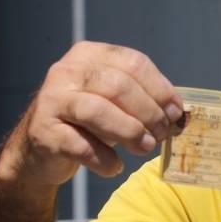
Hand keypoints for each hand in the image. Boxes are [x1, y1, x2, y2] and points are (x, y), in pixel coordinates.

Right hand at [0, 41, 182, 187]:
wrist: (40, 150)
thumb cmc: (88, 123)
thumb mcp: (116, 103)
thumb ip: (144, 100)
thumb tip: (180, 115)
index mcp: (89, 55)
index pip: (133, 63)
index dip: (161, 89)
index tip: (176, 113)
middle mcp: (66, 72)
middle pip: (118, 85)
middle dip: (148, 112)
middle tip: (162, 134)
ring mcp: (51, 100)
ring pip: (98, 111)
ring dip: (130, 132)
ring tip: (145, 147)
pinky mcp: (44, 132)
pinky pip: (81, 145)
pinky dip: (104, 159)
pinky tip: (115, 166)